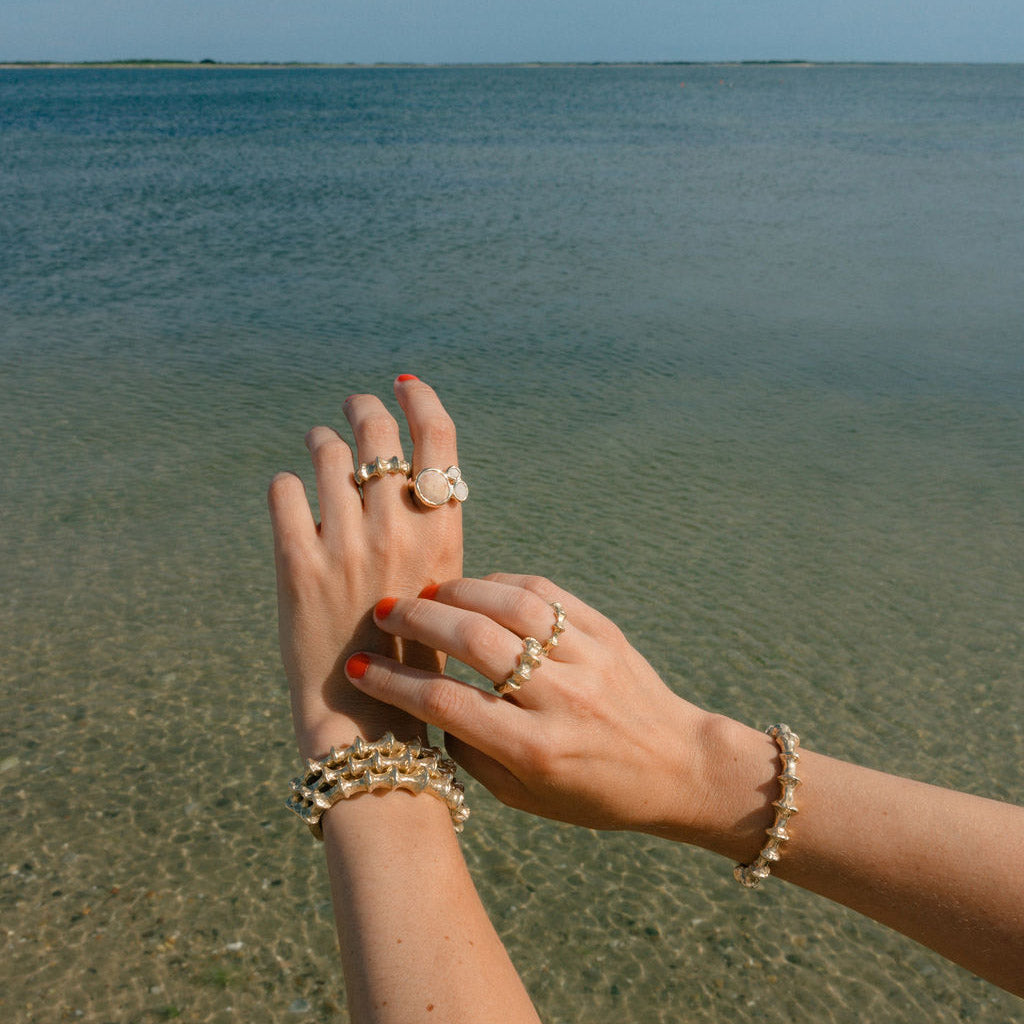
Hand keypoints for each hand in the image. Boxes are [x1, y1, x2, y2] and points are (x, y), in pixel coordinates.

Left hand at [267, 376, 462, 759]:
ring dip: (321, 443)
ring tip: (319, 446)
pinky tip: (290, 493)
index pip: (438, 440)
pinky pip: (283, 493)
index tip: (405, 383)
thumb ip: (426, 529)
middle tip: (354, 407)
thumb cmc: (412, 650)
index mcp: (442, 533)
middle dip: (363, 411)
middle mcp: (397, 531)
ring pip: (325, 456)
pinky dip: (284, 485)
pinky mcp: (297, 566)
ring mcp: (346, 547)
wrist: (371, 717)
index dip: (422, 400)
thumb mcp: (440, 584)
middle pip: (377, 436)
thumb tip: (405, 474)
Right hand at [343, 574, 740, 838]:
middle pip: (474, 643)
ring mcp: (587, 659)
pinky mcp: (605, 632)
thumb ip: (472, 753)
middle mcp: (561, 700)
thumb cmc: (594, 791)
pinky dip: (503, 584)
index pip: (447, 705)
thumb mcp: (525, 797)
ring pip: (511, 607)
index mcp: (536, 750)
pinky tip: (477, 588)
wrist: (678, 766)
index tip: (358, 669)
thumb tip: (427, 704)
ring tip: (426, 593)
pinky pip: (547, 594)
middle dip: (418, 623)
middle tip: (385, 613)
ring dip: (458, 592)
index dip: (393, 685)